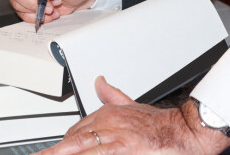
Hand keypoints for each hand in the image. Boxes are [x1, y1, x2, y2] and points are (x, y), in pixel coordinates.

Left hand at [37, 76, 229, 153]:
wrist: (182, 130)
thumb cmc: (158, 122)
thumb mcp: (132, 104)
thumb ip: (112, 95)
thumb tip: (98, 81)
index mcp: (107, 113)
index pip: (75, 131)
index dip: (62, 146)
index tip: (48, 153)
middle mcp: (108, 122)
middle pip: (72, 140)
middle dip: (54, 151)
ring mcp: (114, 136)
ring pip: (78, 147)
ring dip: (60, 153)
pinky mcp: (123, 148)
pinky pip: (97, 154)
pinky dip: (83, 154)